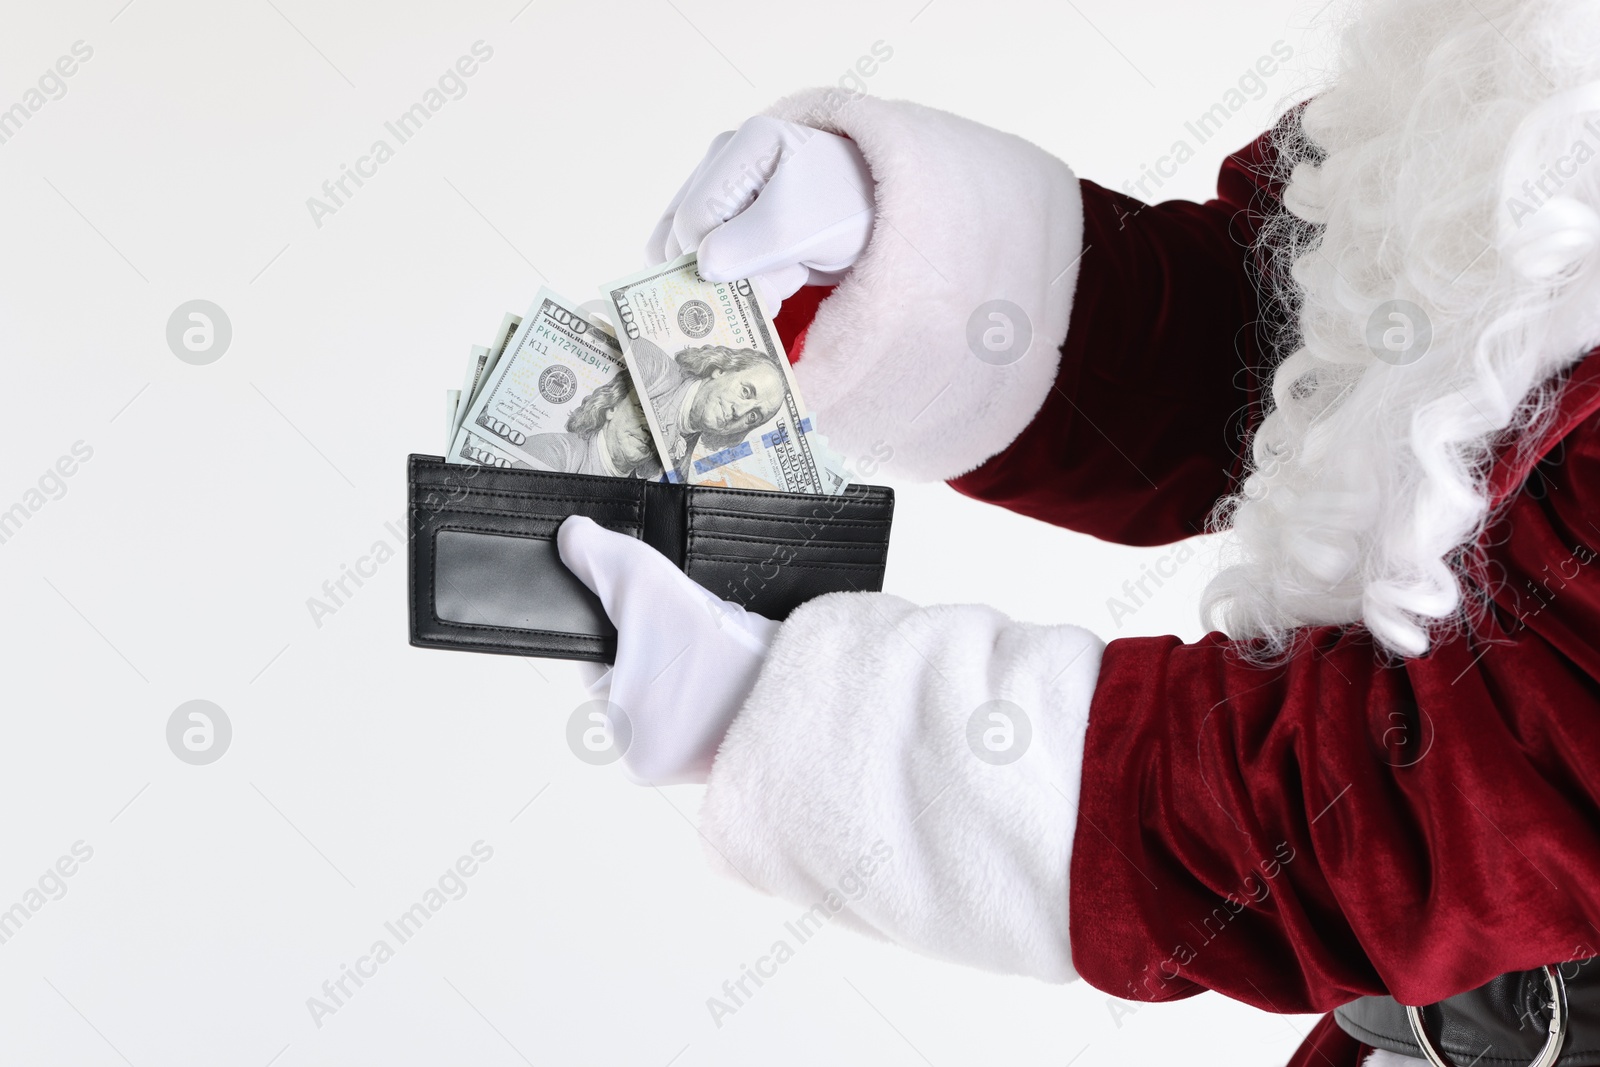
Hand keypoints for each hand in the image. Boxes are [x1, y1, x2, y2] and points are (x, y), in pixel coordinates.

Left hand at [556, 515, 779, 784]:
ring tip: (718, 643)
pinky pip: (713, 705)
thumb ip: (600, 559)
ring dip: (692, 659)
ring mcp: (701, 763)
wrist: (809, 687)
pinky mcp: (738, 752)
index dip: (623, 626)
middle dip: (664, 643)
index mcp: (626, 742)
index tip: (652, 610)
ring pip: (679, 688)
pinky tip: (736, 663)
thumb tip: (569, 538)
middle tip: (693, 625)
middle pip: (642, 676)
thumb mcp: (647, 587)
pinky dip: (721, 679)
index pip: (602, 667)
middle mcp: (659, 764)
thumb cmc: (725, 656)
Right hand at [644, 115, 874, 314]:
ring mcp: (725, 188)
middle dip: (731, 274)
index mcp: (744, 145)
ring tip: (790, 273)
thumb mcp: (802, 229)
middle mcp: (726, 160)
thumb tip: (701, 265)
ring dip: (739, 281)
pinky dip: (740, 282)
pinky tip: (781, 277)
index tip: (773, 281)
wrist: (887, 215)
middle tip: (789, 277)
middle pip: (684, 238)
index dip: (716, 265)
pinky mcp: (731, 217)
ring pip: (692, 254)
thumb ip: (749, 246)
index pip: (692, 221)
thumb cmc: (851, 211)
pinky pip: (708, 260)